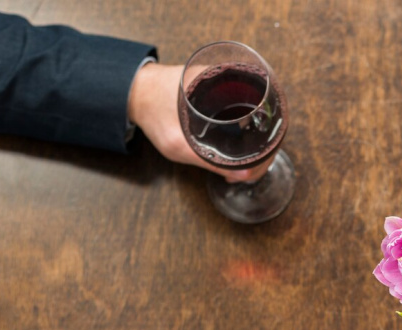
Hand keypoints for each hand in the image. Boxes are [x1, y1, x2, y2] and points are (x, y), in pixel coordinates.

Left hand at [126, 63, 272, 183]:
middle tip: (250, 169)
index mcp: (227, 87)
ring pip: (254, 117)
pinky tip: (236, 147)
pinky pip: (242, 112)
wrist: (134, 91)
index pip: (264, 116)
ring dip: (254, 140)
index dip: (268, 144)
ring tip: (244, 162)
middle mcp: (231, 82)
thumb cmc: (152, 112)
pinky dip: (243, 131)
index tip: (257, 165)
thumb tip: (244, 174)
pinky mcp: (220, 91)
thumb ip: (210, 161)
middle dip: (262, 146)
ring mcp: (226, 86)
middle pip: (263, 118)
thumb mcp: (178, 143)